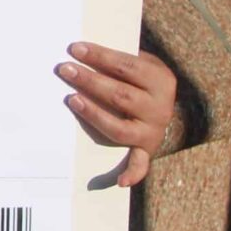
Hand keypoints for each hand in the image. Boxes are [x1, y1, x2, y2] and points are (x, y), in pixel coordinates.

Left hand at [56, 41, 176, 186]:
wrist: (166, 106)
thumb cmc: (142, 79)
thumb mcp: (142, 63)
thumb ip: (121, 58)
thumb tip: (83, 49)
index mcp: (161, 80)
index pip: (126, 66)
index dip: (100, 57)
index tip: (74, 49)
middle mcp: (160, 108)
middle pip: (120, 95)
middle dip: (89, 81)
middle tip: (64, 69)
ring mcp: (152, 131)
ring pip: (119, 128)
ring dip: (94, 114)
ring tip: (71, 100)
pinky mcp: (145, 149)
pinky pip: (140, 164)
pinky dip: (132, 173)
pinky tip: (121, 182)